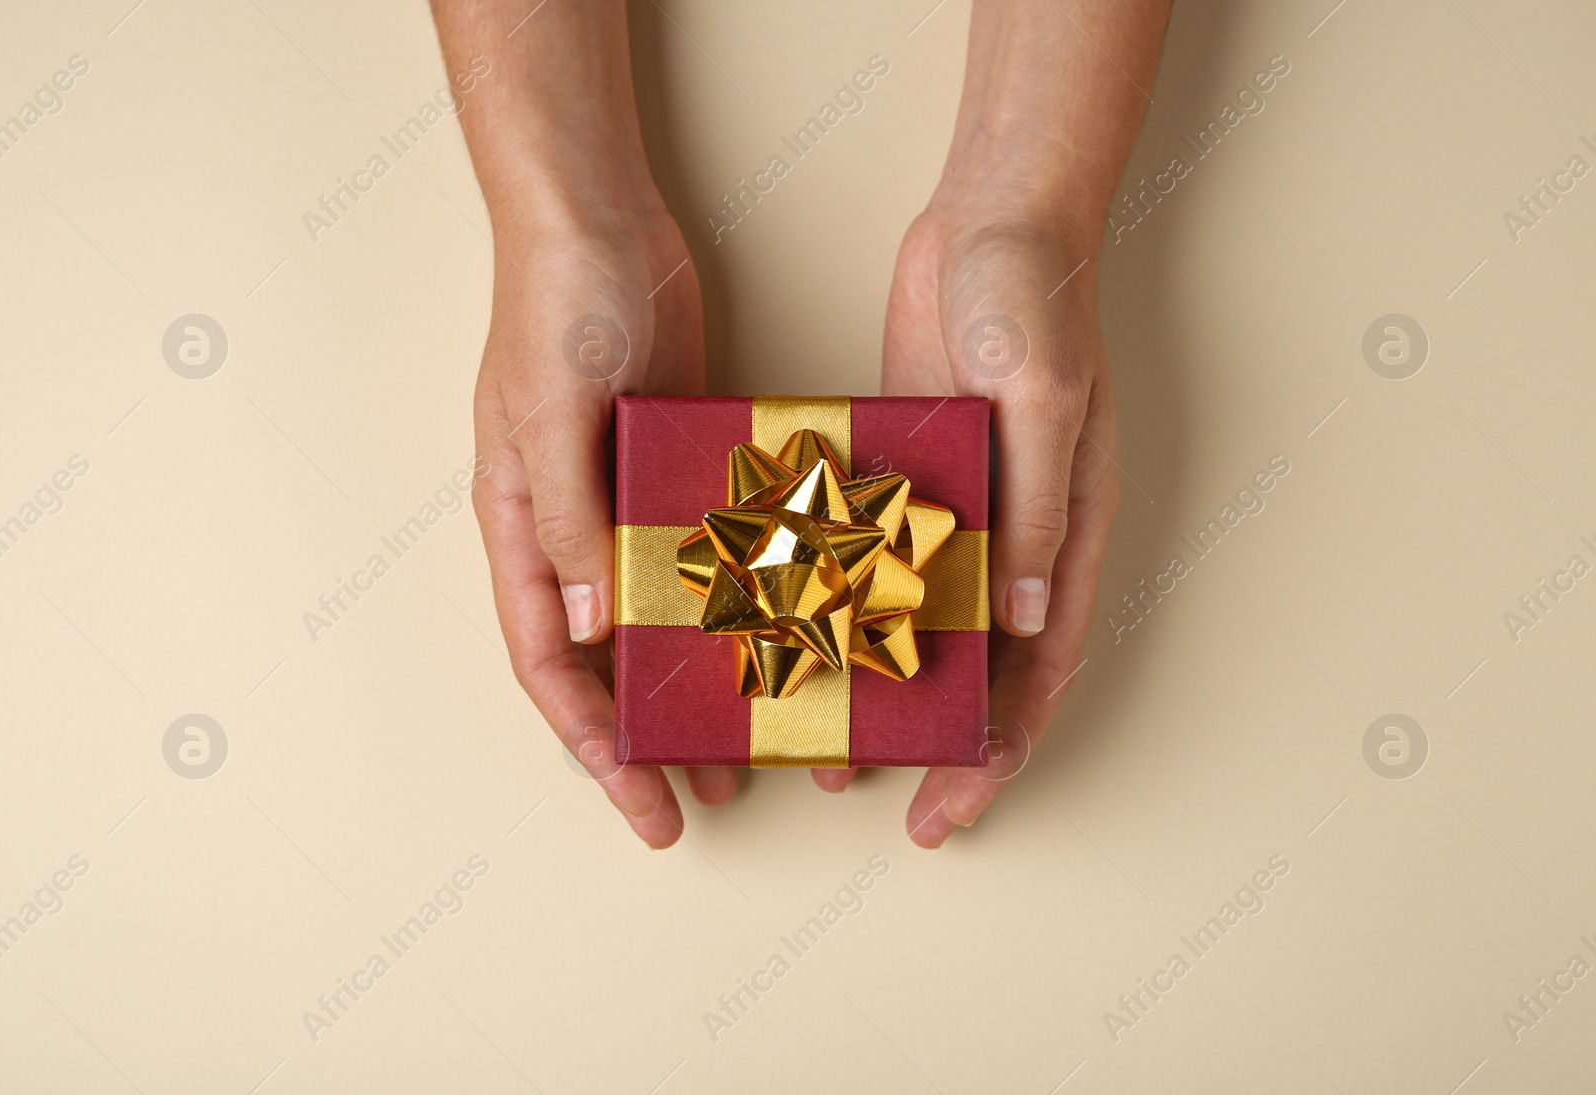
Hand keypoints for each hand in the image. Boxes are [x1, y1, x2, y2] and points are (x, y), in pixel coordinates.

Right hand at [471, 201, 737, 847]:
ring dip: (700, 680)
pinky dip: (735, 601)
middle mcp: (570, 527)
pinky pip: (706, 557)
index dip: (590, 743)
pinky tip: (782, 632)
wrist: (597, 213)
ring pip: (659, 619)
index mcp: (521, 524)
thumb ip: (569, 519)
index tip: (641, 803)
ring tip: (753, 741)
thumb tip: (585, 629)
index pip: (546, 662)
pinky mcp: (675, 468)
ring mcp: (625, 500)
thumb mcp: (555, 412)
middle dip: (648, 737)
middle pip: (602, 660)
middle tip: (707, 798)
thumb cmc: (558, 302)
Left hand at [810, 198, 1119, 846]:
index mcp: (1067, 529)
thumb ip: (1033, 513)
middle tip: (873, 796)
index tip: (952, 808)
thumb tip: (1020, 624)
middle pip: (982, 666)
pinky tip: (798, 632)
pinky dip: (849, 603)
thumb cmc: (1034, 301)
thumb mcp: (1041, 404)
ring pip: (923, 621)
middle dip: (935, 740)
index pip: (1040, 669)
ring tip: (818, 733)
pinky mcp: (911, 474)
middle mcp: (1017, 534)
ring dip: (880, 682)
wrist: (994, 217)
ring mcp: (961, 507)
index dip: (1000, 748)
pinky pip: (883, 558)